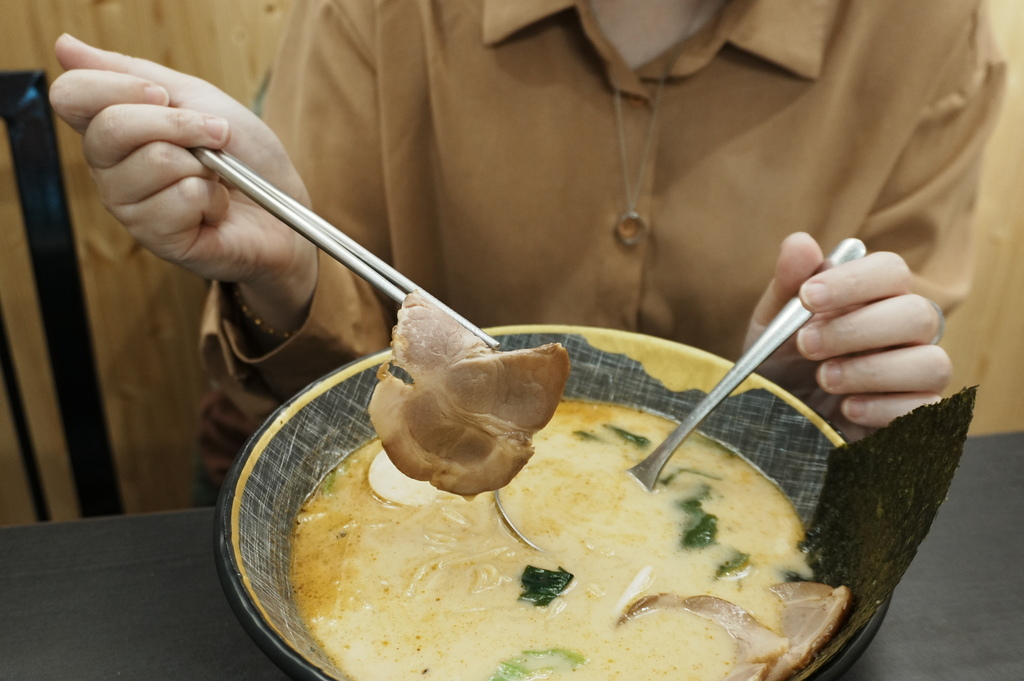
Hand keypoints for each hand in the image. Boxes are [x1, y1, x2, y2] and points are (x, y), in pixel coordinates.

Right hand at [48, 34, 317, 330]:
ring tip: (215, 179)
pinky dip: (214, 197)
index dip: (116, 86)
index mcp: (113, 131)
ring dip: (204, 165)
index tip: (161, 94)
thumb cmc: (244, 155)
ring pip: (154, 162)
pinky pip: (182, 199)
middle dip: (178, 123)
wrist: (285, 205)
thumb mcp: (197, 98)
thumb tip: (64, 45)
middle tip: (214, 136)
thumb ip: (135, 73)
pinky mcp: (159, 240)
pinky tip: (216, 208)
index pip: (72, 96)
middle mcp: (110, 171)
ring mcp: (131, 209)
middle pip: (111, 128)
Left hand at [748, 233, 950, 439]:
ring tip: (825, 379)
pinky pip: (925, 409)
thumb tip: (800, 242)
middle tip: (807, 345)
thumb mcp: (772, 324)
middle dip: (856, 330)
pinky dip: (882, 408)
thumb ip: (787, 285)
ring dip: (871, 370)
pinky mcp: (918, 417)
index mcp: (875, 297)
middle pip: (918, 314)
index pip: (891, 271)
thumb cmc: (781, 363)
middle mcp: (906, 331)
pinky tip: (846, 409)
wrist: (774, 421)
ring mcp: (917, 374)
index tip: (807, 297)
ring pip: (931, 363)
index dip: (853, 281)